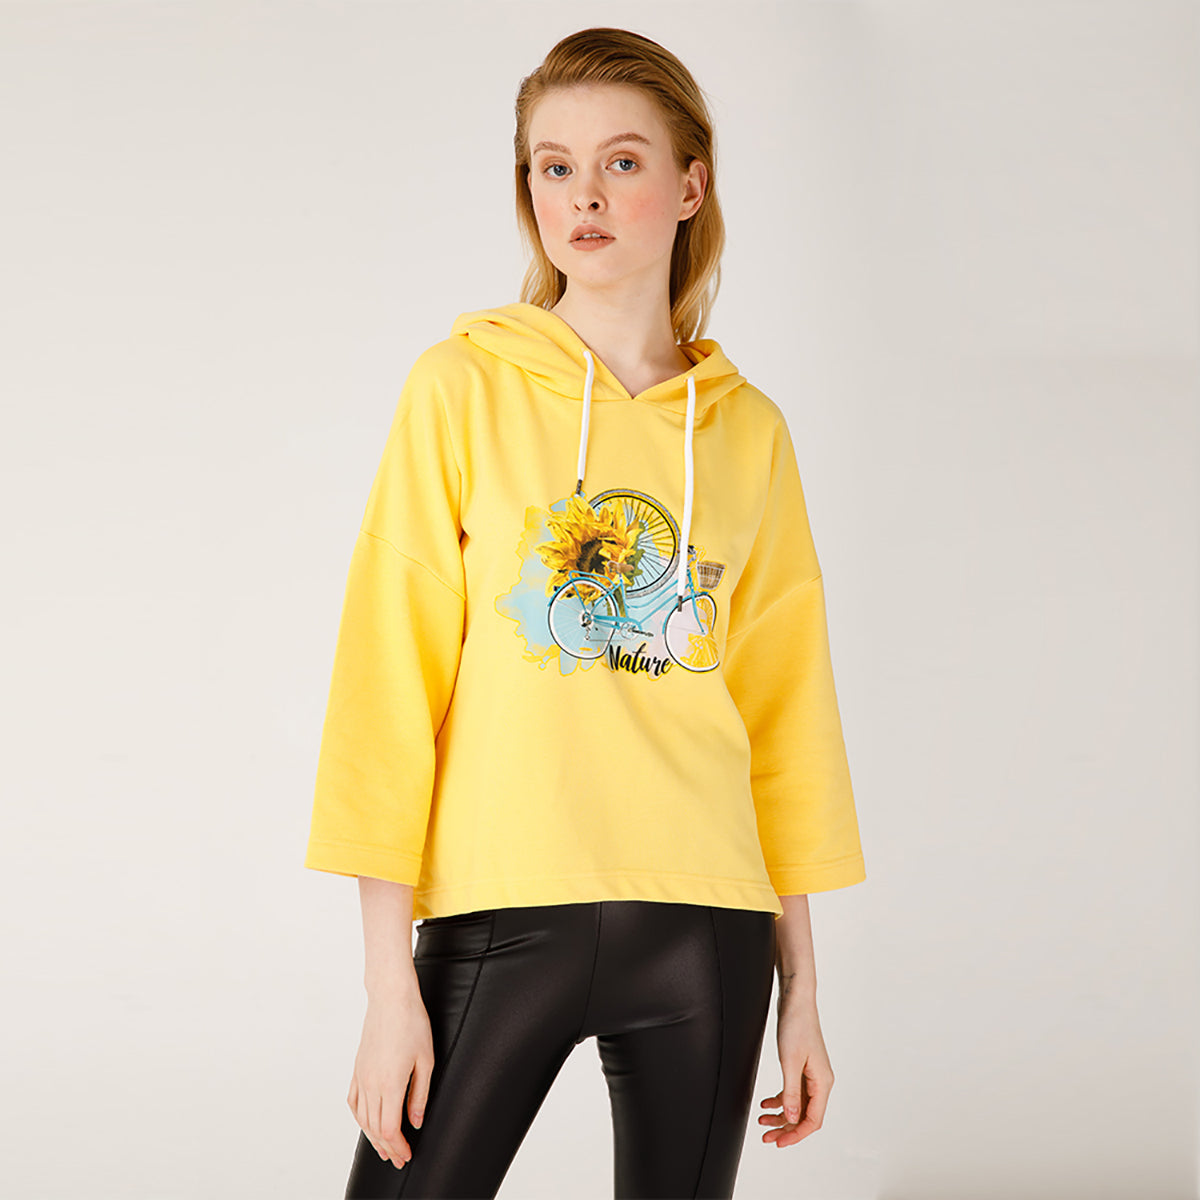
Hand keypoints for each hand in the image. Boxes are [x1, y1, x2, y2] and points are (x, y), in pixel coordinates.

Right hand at [347, 979, 433, 1169]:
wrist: (391, 998)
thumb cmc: (412, 1023)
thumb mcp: (425, 1060)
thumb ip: (419, 1094)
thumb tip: (415, 1121)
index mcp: (390, 1084)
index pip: (390, 1128)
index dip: (397, 1147)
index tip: (406, 1156)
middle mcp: (371, 1083)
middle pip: (374, 1128)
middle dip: (387, 1148)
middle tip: (398, 1159)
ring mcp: (361, 1076)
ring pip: (362, 1118)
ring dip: (372, 1137)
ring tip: (384, 1148)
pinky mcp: (357, 1068)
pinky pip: (353, 1101)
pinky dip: (359, 1118)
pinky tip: (366, 1123)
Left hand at [758, 995, 832, 1147]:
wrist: (795, 1000)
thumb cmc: (796, 1026)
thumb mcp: (790, 1062)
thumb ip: (790, 1092)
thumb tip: (791, 1119)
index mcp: (822, 1083)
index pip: (812, 1120)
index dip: (795, 1134)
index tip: (778, 1143)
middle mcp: (820, 1081)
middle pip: (804, 1115)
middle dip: (785, 1128)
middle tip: (766, 1137)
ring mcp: (811, 1075)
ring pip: (797, 1105)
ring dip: (780, 1115)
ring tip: (762, 1120)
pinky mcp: (801, 1067)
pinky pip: (792, 1091)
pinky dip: (779, 1099)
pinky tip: (765, 1102)